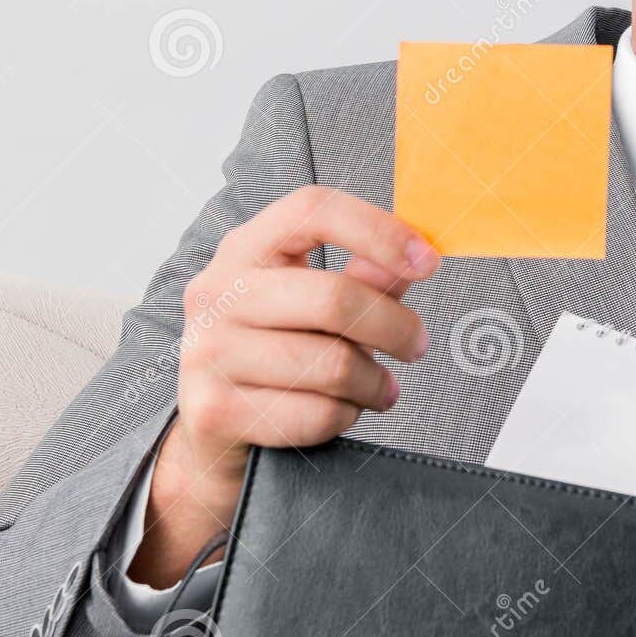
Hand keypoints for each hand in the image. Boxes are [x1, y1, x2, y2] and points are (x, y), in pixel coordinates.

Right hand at [128, 185, 437, 587]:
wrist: (213, 425)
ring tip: (379, 387)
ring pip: (332, 364)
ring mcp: (208, 351)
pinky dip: (344, 417)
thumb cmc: (273, 350)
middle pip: (334, 298)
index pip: (312, 211)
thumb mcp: (313, 302)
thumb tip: (414, 255)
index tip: (427, 260)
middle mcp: (217, 292)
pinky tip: (339, 411)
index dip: (379, 231)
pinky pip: (315, 414)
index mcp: (244, 248)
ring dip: (373, 382)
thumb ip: (363, 276)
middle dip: (395, 327)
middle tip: (417, 344)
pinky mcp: (214, 410)